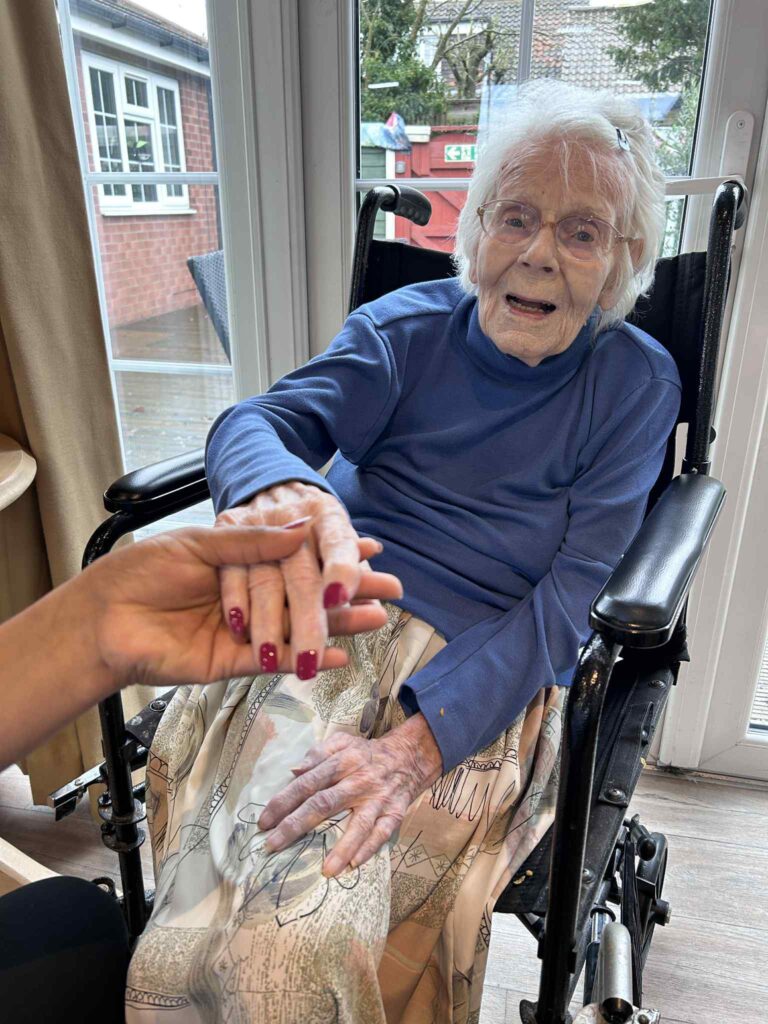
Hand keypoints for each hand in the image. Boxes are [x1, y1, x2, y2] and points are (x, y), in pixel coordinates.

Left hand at [88, 522, 401, 689]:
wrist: (104, 619)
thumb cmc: (143, 572)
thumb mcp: (202, 544)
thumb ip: (254, 542)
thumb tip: (303, 528)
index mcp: (243, 562)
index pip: (300, 557)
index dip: (335, 554)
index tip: (372, 549)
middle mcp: (250, 596)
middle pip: (311, 595)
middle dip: (352, 592)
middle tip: (392, 589)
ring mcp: (246, 631)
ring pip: (303, 628)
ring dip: (341, 626)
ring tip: (379, 619)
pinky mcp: (234, 662)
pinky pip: (278, 660)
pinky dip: (309, 657)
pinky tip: (341, 653)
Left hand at [258, 713, 443, 875]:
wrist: (409, 756)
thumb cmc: (366, 753)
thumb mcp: (342, 742)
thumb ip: (317, 753)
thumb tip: (293, 770)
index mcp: (342, 761)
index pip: (308, 782)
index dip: (284, 801)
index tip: (264, 821)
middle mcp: (359, 780)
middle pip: (325, 804)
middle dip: (296, 825)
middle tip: (272, 846)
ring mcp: (378, 799)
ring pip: (359, 824)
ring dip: (342, 847)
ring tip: (325, 869)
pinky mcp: (395, 813)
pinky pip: (383, 833)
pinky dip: (370, 848)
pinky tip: (355, 864)